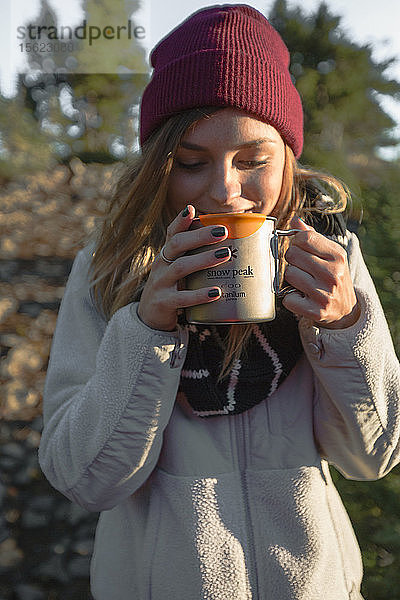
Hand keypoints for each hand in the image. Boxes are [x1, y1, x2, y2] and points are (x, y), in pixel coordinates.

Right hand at [137, 205, 229, 330]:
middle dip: (199, 236)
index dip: (180, 221)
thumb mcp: (178, 270)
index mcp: (166, 255)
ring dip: (203, 260)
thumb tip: (228, 245)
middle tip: (222, 231)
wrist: (150, 317)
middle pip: (177, 245)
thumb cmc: (173, 288)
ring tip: (224, 255)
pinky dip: (200, 294)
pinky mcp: (164, 303)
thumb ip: (195, 257)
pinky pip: (182, 298)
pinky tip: (216, 292)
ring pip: (180, 268)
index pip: (172, 233)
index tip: (192, 209)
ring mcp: (161, 284)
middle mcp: (161, 266)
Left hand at [282, 216, 359, 328]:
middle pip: (292, 255)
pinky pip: (287, 299)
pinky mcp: (316, 311)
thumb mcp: (330, 254)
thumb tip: (295, 220)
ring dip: (292, 280)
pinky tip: (302, 297)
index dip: (297, 242)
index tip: (302, 249)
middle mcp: (333, 274)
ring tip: (304, 283)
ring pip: (289, 275)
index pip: (304, 237)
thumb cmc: (333, 276)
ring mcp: (324, 294)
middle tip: (303, 269)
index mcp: (337, 255)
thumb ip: (312, 236)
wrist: (345, 309)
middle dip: (293, 261)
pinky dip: (290, 298)